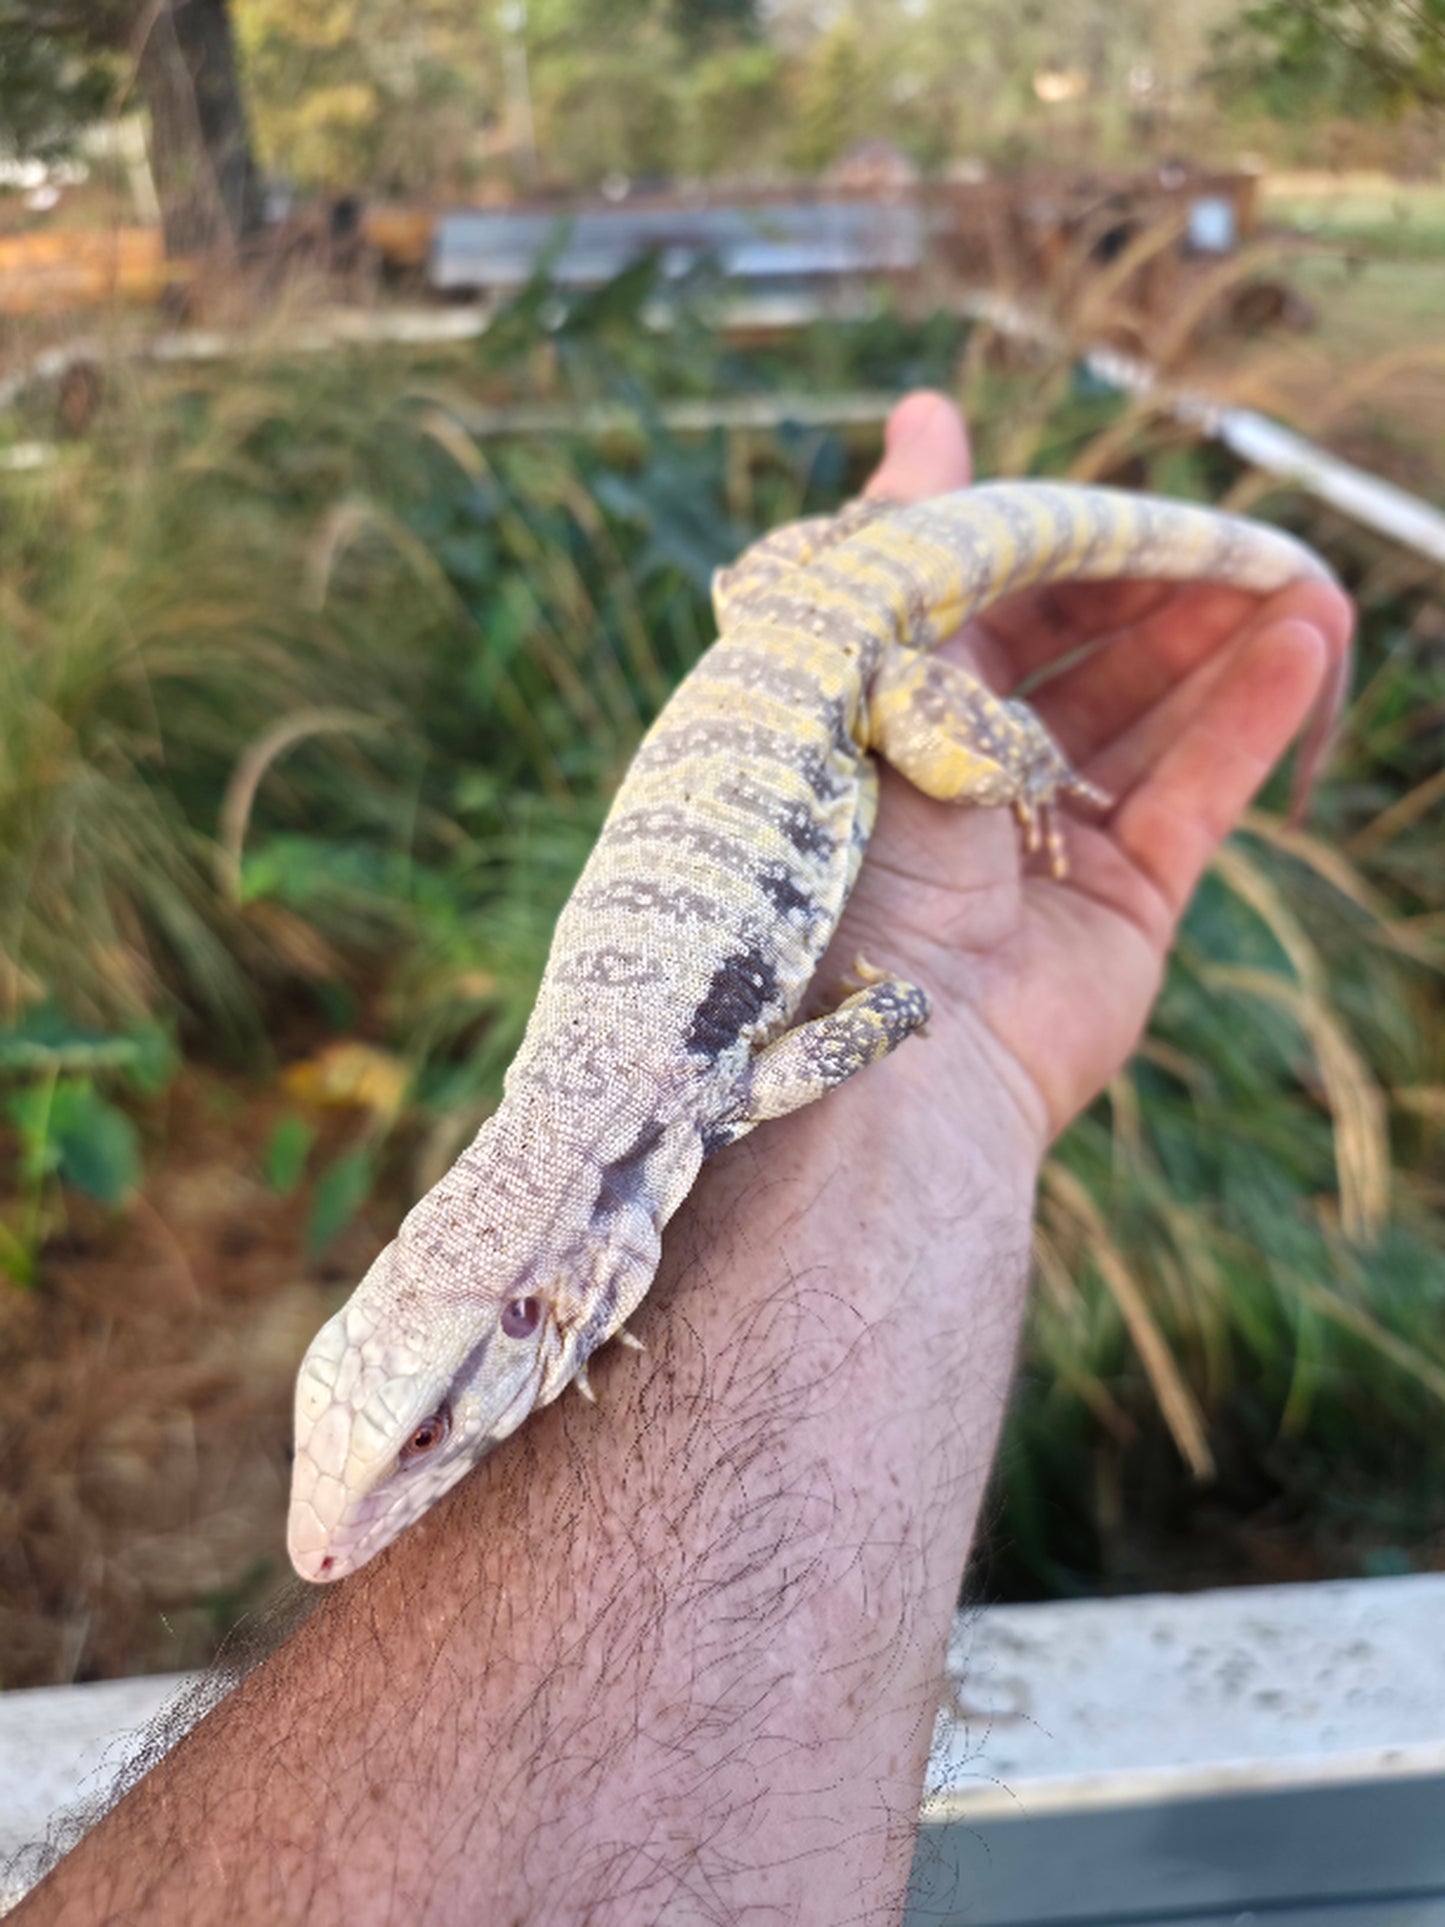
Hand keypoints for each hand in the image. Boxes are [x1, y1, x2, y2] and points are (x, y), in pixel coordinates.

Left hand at [831, 392, 1354, 1147]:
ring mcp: (1048, 842)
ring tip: (1294, 575)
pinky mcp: (1123, 903)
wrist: (878, 1038)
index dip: (1055, 541)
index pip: (986, 599)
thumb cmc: (840, 842)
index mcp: (885, 713)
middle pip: (1081, 651)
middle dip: (1154, 587)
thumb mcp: (862, 662)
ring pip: (1151, 713)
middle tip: (1232, 541)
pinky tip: (1302, 641)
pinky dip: (1247, 715)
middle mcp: (965, 777)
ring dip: (1218, 638)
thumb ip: (912, 539)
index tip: (1123, 495)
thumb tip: (928, 408)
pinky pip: (1194, 789)